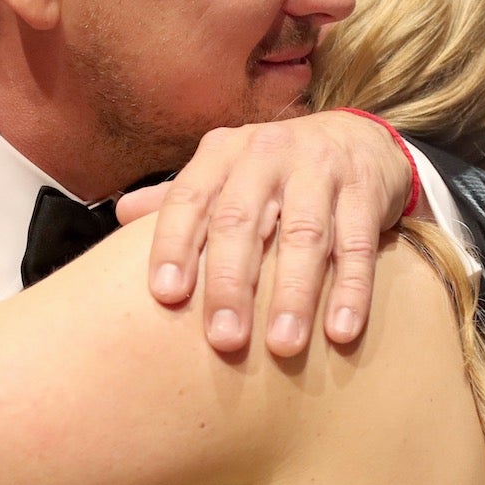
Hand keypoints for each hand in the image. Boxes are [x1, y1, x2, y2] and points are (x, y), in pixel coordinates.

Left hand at [116, 110, 413, 356]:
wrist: (358, 136)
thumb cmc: (275, 171)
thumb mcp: (227, 172)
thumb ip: (180, 197)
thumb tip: (118, 215)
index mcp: (223, 153)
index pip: (189, 198)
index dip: (174, 245)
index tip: (165, 296)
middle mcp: (267, 154)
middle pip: (243, 220)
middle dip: (231, 283)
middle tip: (224, 340)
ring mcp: (320, 170)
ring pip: (304, 236)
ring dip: (293, 294)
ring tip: (283, 347)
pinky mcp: (366, 190)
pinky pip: (358, 245)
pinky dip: (351, 290)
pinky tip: (340, 332)